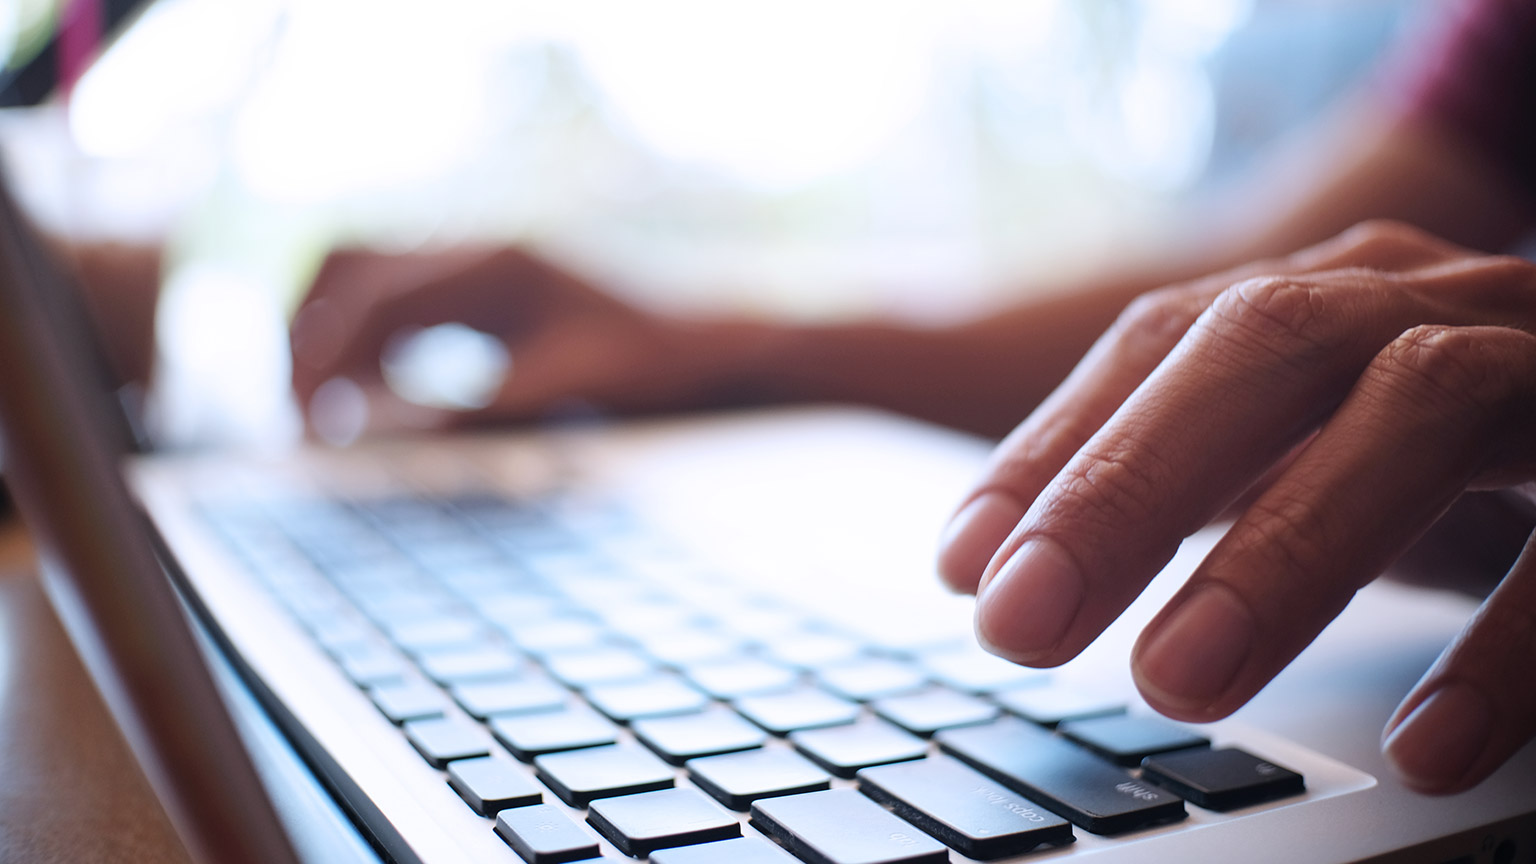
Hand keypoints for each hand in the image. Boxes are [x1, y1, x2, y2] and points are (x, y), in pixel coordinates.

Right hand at [290, 246, 753, 431]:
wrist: (712, 334)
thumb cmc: (649, 358)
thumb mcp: (556, 387)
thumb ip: (465, 406)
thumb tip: (371, 433)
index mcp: (489, 264)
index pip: (367, 298)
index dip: (319, 358)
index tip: (300, 425)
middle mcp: (477, 248)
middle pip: (347, 266)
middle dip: (306, 333)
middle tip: (292, 415)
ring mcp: (483, 261)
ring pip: (370, 278)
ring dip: (334, 336)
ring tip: (319, 413)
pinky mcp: (493, 285)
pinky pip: (407, 302)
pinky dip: (374, 344)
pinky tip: (372, 400)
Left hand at [936, 221, 1535, 794]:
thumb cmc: (1486, 444)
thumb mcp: (1333, 438)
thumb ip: (1209, 475)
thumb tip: (1006, 559)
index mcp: (1343, 297)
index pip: (1168, 341)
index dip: (1056, 445)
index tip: (961, 564)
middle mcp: (1440, 304)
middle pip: (1265, 345)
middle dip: (1129, 481)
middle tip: (1019, 622)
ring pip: (1418, 410)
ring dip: (1285, 548)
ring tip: (1174, 680)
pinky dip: (1507, 649)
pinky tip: (1423, 747)